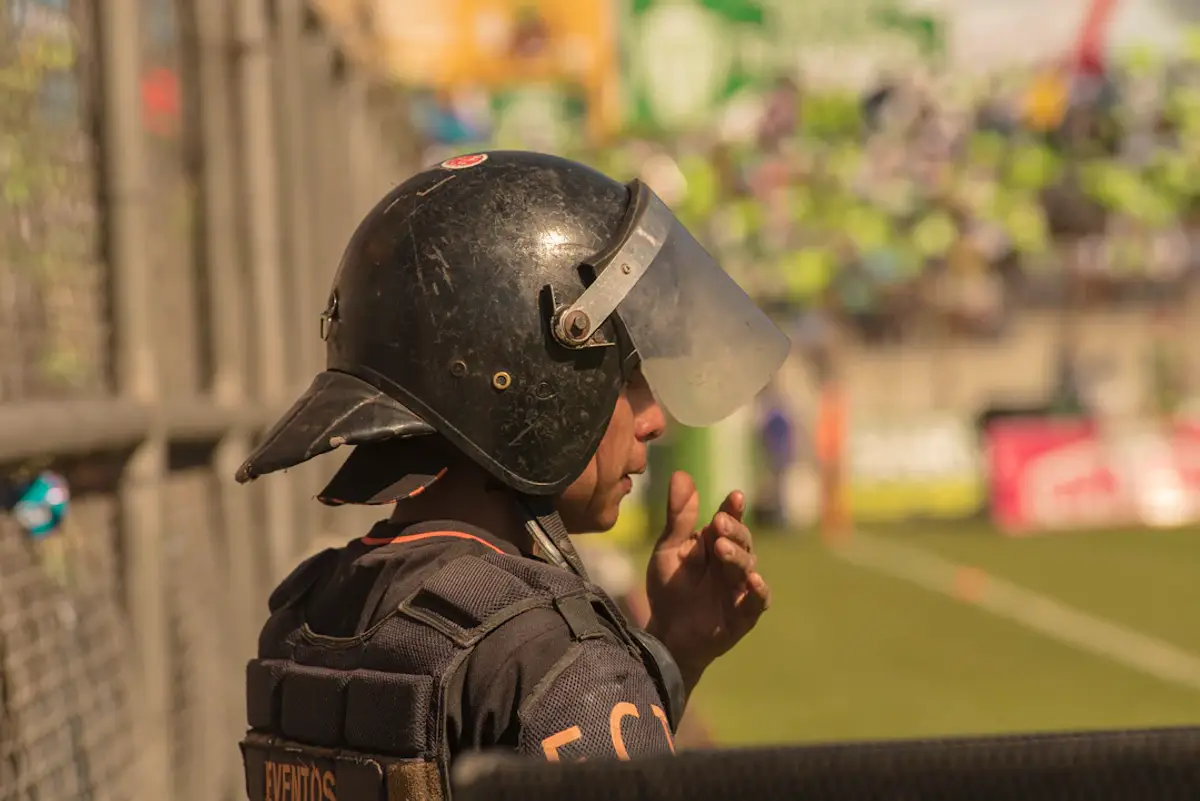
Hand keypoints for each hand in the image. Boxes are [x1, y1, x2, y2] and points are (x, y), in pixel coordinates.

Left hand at [644, 471, 770, 691]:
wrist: (665, 632)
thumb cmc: (669, 588)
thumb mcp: (669, 550)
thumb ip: (679, 517)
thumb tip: (681, 475)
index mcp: (717, 544)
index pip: (729, 522)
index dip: (733, 509)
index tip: (735, 497)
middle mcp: (733, 562)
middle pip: (742, 541)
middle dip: (733, 531)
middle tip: (719, 524)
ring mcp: (741, 588)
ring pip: (748, 567)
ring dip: (738, 556)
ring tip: (722, 548)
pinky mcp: (744, 615)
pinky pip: (758, 601)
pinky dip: (759, 591)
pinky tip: (753, 581)